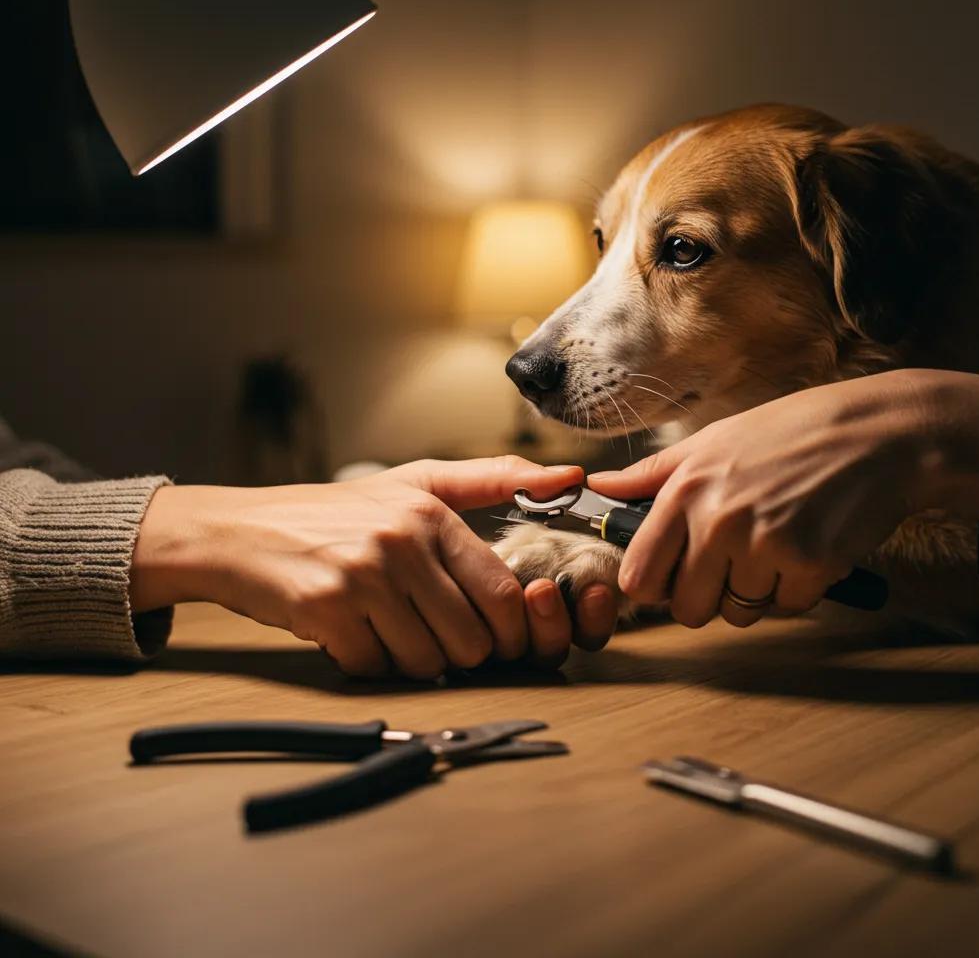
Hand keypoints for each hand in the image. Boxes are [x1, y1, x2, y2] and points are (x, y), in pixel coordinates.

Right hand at [129, 456, 602, 676]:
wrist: (241, 531)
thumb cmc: (338, 512)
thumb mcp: (415, 482)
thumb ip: (494, 479)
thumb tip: (572, 476)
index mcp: (431, 515)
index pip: (504, 595)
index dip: (509, 630)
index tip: (495, 637)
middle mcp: (401, 543)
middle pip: (472, 640)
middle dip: (460, 652)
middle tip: (433, 634)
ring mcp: (362, 578)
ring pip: (427, 662)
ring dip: (412, 659)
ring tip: (388, 627)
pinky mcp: (325, 611)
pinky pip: (375, 668)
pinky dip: (367, 662)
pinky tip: (351, 632)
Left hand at [588, 370, 978, 627]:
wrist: (877, 432)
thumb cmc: (789, 434)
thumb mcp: (709, 442)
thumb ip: (649, 475)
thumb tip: (597, 487)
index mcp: (684, 491)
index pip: (639, 576)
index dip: (655, 585)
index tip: (674, 575)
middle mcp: (717, 520)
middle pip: (687, 609)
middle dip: (708, 596)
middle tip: (734, 562)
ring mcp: (764, 544)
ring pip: (739, 612)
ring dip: (757, 590)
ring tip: (777, 541)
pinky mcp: (810, 564)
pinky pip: (788, 608)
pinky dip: (798, 589)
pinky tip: (809, 546)